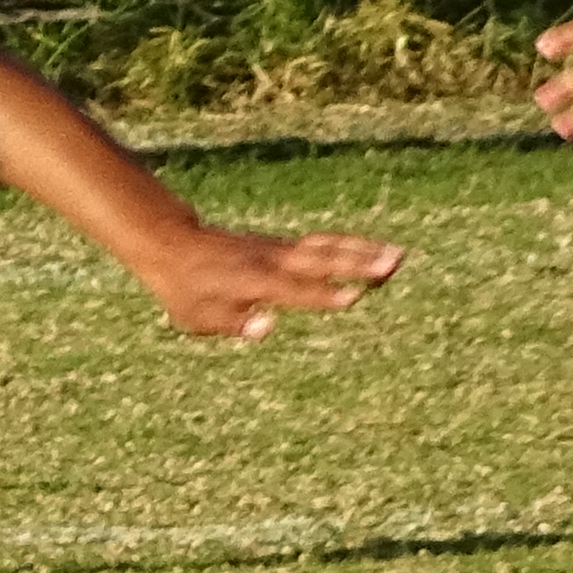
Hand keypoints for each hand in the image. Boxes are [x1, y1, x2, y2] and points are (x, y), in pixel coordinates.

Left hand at [126, 223, 401, 344]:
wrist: (173, 244)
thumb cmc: (184, 289)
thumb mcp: (197, 316)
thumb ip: (234, 322)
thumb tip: (267, 328)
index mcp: (253, 281)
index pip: (296, 289)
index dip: (324, 294)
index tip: (355, 295)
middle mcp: (272, 260)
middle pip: (323, 259)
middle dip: (359, 262)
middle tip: (396, 263)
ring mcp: (279, 249)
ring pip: (327, 246)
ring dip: (363, 250)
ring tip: (399, 255)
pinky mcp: (281, 246)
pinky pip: (320, 244)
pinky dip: (347, 245)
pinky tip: (372, 250)